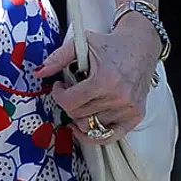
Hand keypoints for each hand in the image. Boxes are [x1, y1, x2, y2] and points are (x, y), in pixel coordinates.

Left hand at [35, 14, 160, 139]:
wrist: (141, 45)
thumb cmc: (112, 45)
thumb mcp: (82, 44)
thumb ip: (58, 58)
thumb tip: (38, 73)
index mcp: (105, 80)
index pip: (70, 102)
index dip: (58, 95)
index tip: (60, 87)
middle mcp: (119, 98)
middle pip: (78, 116)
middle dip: (69, 104)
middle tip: (71, 92)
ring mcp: (128, 109)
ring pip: (91, 127)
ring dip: (81, 116)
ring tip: (82, 101)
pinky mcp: (135, 116)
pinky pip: (109, 136)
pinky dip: (94, 134)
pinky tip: (86, 125)